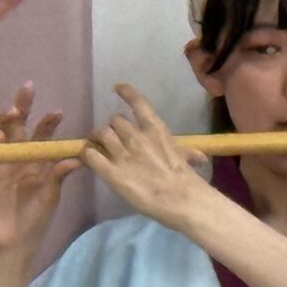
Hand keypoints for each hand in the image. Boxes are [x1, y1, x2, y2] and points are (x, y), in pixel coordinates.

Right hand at [0, 83, 74, 258]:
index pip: (37, 134)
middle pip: (15, 129)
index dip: (46, 122)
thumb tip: (76, 156)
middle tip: (28, 90)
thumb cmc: (34, 220)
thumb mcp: (51, 196)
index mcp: (31, 161)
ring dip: (3, 125)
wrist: (13, 246)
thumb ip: (58, 176)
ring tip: (11, 112)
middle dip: (20, 109)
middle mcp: (12, 160)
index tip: (57, 112)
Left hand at [83, 84, 212, 229]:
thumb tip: (200, 158)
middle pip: (114, 121)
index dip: (127, 93)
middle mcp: (136, 137)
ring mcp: (122, 154)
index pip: (139, 104)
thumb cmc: (186, 180)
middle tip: (108, 137)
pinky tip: (88, 158)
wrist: (180, 199)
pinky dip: (87, 154)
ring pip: (100, 135)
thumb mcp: (184, 159)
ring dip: (96, 139)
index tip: (118, 87)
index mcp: (156, 130)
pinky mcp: (111, 172)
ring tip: (96, 146)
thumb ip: (185, 153)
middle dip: (110, 128)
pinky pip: (91, 156)